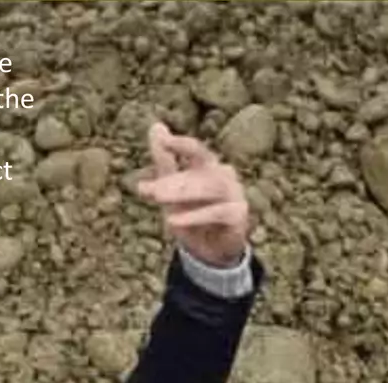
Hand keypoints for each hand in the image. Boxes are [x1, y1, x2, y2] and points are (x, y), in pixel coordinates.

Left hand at [137, 122, 250, 267]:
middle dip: (173, 181)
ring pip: (212, 188)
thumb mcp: (172, 188)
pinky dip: (194, 216)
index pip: (196, 150)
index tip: (162, 140)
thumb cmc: (191, 214)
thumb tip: (156, 125)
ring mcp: (235, 194)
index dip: (181, 144)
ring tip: (159, 199)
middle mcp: (224, 176)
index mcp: (208, 166)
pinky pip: (218, 212)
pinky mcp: (239, 215)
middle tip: (148, 189)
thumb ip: (165, 160)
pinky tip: (172, 221)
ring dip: (183, 193)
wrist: (209, 250)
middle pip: (200, 172)